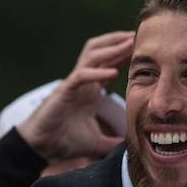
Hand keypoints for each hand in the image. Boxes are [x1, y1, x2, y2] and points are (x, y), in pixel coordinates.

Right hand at [17, 31, 133, 160]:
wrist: (40, 146)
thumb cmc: (63, 140)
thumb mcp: (96, 143)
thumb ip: (113, 143)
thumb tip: (131, 149)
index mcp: (91, 89)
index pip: (111, 64)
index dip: (126, 55)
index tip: (145, 50)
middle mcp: (83, 81)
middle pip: (101, 51)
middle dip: (120, 41)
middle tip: (140, 36)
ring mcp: (73, 83)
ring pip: (91, 55)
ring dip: (111, 48)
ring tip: (130, 43)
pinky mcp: (64, 91)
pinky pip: (81, 76)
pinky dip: (97, 72)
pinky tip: (113, 73)